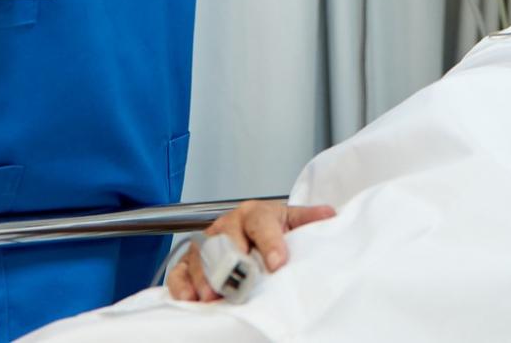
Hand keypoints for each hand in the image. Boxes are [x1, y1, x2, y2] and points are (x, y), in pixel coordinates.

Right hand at [166, 200, 336, 301]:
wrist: (250, 228)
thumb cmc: (269, 226)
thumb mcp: (290, 220)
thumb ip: (307, 219)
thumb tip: (330, 215)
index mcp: (254, 213)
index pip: (261, 223)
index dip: (270, 243)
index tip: (278, 262)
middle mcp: (227, 225)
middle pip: (226, 239)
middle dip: (233, 261)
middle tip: (241, 280)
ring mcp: (207, 241)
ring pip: (202, 255)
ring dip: (206, 276)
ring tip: (213, 294)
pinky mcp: (191, 259)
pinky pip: (180, 269)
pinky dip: (182, 283)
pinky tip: (190, 297)